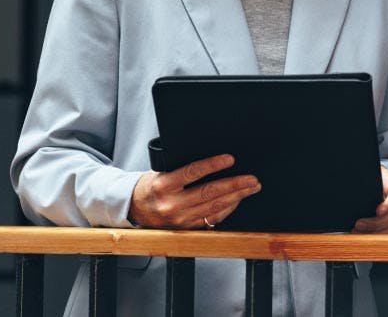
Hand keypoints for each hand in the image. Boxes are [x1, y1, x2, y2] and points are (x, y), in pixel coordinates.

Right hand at [129, 154, 260, 228]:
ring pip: (214, 208)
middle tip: (252, 179)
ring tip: (251, 187)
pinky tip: (238, 200)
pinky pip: (212, 219)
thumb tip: (212, 160)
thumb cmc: (151, 185)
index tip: (230, 159)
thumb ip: (182, 168)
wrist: (135, 208)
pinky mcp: (186, 228)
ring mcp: (180, 219)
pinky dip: (227, 209)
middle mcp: (171, 204)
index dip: (213, 165)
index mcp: (163, 185)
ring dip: (236, 197)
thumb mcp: (161, 171)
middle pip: (209, 193)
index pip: (192, 172)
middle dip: (235, 185)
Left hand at [352, 166, 387, 233]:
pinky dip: (376, 239)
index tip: (378, 211)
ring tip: (356, 233)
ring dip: (375, 234)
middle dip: (376, 223)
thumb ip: (362, 179)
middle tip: (358, 225)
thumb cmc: (371, 180)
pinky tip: (363, 238)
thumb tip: (348, 185)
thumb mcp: (368, 176)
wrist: (376, 185)